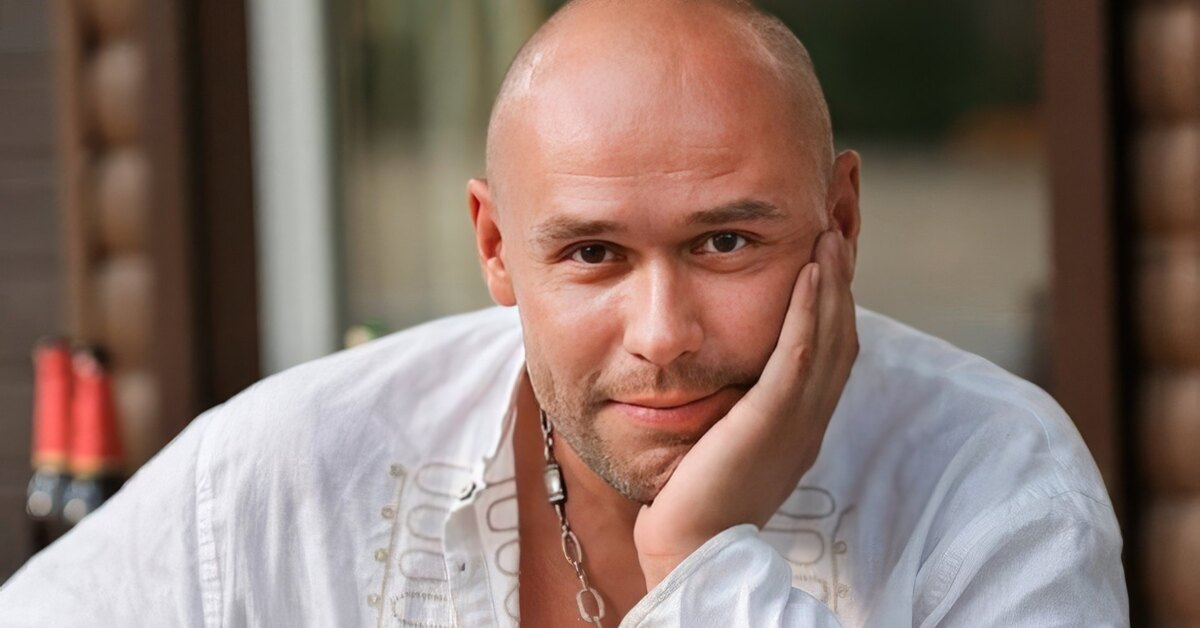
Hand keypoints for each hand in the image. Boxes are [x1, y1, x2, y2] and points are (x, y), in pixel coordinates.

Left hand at [633, 228, 858, 589]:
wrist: (689, 549)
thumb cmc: (692, 499)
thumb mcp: (723, 442)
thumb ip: (735, 407)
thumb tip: (723, 373)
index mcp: (800, 424)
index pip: (830, 348)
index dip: (834, 298)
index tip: (830, 249)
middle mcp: (809, 420)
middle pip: (841, 334)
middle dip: (843, 277)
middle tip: (841, 223)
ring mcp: (797, 422)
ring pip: (830, 338)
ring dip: (833, 281)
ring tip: (831, 230)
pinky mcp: (772, 422)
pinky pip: (800, 356)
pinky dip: (809, 311)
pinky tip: (810, 271)